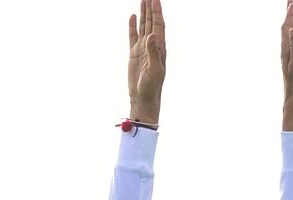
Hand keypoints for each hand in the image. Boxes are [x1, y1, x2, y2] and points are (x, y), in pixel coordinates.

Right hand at [128, 0, 165, 123]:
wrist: (144, 98)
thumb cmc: (152, 86)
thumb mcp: (154, 70)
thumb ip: (153, 52)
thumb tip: (152, 34)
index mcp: (159, 47)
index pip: (158, 24)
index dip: (157, 11)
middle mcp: (152, 45)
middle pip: (151, 21)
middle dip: (151, 7)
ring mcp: (142, 48)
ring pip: (143, 26)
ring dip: (143, 13)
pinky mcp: (134, 54)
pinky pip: (133, 36)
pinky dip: (133, 26)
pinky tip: (133, 16)